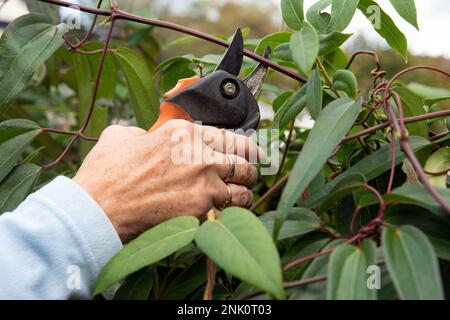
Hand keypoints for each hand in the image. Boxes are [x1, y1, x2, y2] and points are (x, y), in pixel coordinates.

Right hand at [73, 120, 262, 242]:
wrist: (98, 210)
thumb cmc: (107, 173)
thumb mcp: (122, 136)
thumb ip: (144, 131)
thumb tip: (148, 136)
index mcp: (184, 133)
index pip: (230, 136)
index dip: (245, 145)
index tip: (251, 151)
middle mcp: (200, 155)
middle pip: (245, 160)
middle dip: (250, 167)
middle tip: (250, 173)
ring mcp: (204, 184)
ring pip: (244, 188)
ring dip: (245, 191)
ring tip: (243, 195)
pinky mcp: (202, 211)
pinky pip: (231, 211)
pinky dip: (233, 212)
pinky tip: (228, 212)